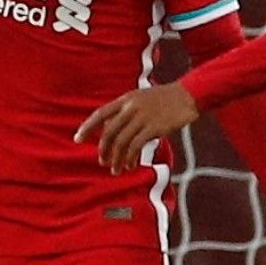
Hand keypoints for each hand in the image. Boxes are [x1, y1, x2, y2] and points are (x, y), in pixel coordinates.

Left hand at [74, 82, 199, 174]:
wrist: (188, 95)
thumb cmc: (164, 99)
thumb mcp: (140, 99)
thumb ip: (126, 113)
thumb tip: (111, 131)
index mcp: (125, 99)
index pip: (100, 113)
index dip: (87, 127)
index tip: (77, 139)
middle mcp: (130, 107)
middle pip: (109, 131)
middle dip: (103, 149)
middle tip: (102, 161)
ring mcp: (142, 117)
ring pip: (122, 142)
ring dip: (116, 158)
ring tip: (115, 169)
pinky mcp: (154, 127)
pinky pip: (136, 146)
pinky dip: (130, 158)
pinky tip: (129, 165)